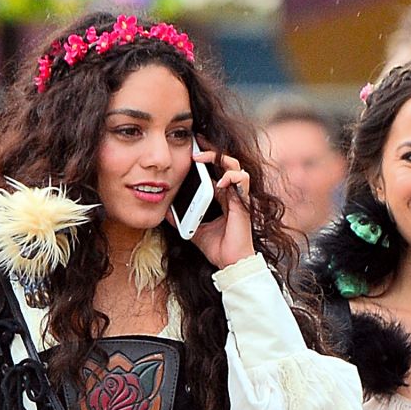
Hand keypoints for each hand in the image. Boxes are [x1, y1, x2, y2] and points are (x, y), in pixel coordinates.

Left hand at [182, 148, 255, 269]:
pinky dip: (232, 176)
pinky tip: (219, 182)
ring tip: (202, 159)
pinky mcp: (243, 202)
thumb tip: (166, 211)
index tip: (191, 149)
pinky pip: (242, 180)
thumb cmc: (217, 248)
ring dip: (219, 158)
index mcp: (221, 197)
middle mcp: (231, 193)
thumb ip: (182, 219)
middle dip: (210, 150)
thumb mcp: (194, 230)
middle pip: (224, 162)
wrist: (230, 263)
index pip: (215, 170)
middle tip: (194, 146)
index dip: (205, 157)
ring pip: (235, 166)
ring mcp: (238, 197)